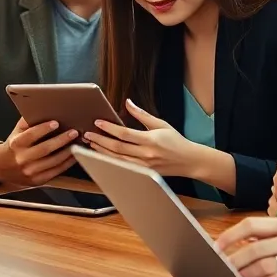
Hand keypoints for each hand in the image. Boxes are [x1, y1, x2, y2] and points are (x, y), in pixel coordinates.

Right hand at [0, 118, 80, 185]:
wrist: (2, 167)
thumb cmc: (14, 146)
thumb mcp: (17, 132)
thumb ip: (28, 121)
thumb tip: (43, 109)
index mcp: (16, 144)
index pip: (31, 135)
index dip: (43, 128)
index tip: (56, 122)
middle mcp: (22, 159)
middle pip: (45, 149)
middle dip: (61, 140)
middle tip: (74, 132)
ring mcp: (30, 171)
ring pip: (53, 161)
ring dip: (68, 152)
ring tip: (78, 143)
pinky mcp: (37, 180)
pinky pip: (56, 171)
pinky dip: (67, 163)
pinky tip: (75, 155)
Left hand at [82, 99, 211, 179]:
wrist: (189, 161)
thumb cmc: (176, 141)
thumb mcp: (160, 124)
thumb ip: (142, 114)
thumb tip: (127, 103)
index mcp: (150, 140)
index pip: (125, 134)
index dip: (109, 128)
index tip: (98, 122)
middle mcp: (146, 154)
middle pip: (117, 148)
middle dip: (100, 141)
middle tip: (87, 134)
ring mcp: (144, 166)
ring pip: (117, 160)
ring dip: (102, 152)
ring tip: (91, 144)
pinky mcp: (143, 173)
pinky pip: (122, 168)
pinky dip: (110, 161)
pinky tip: (101, 156)